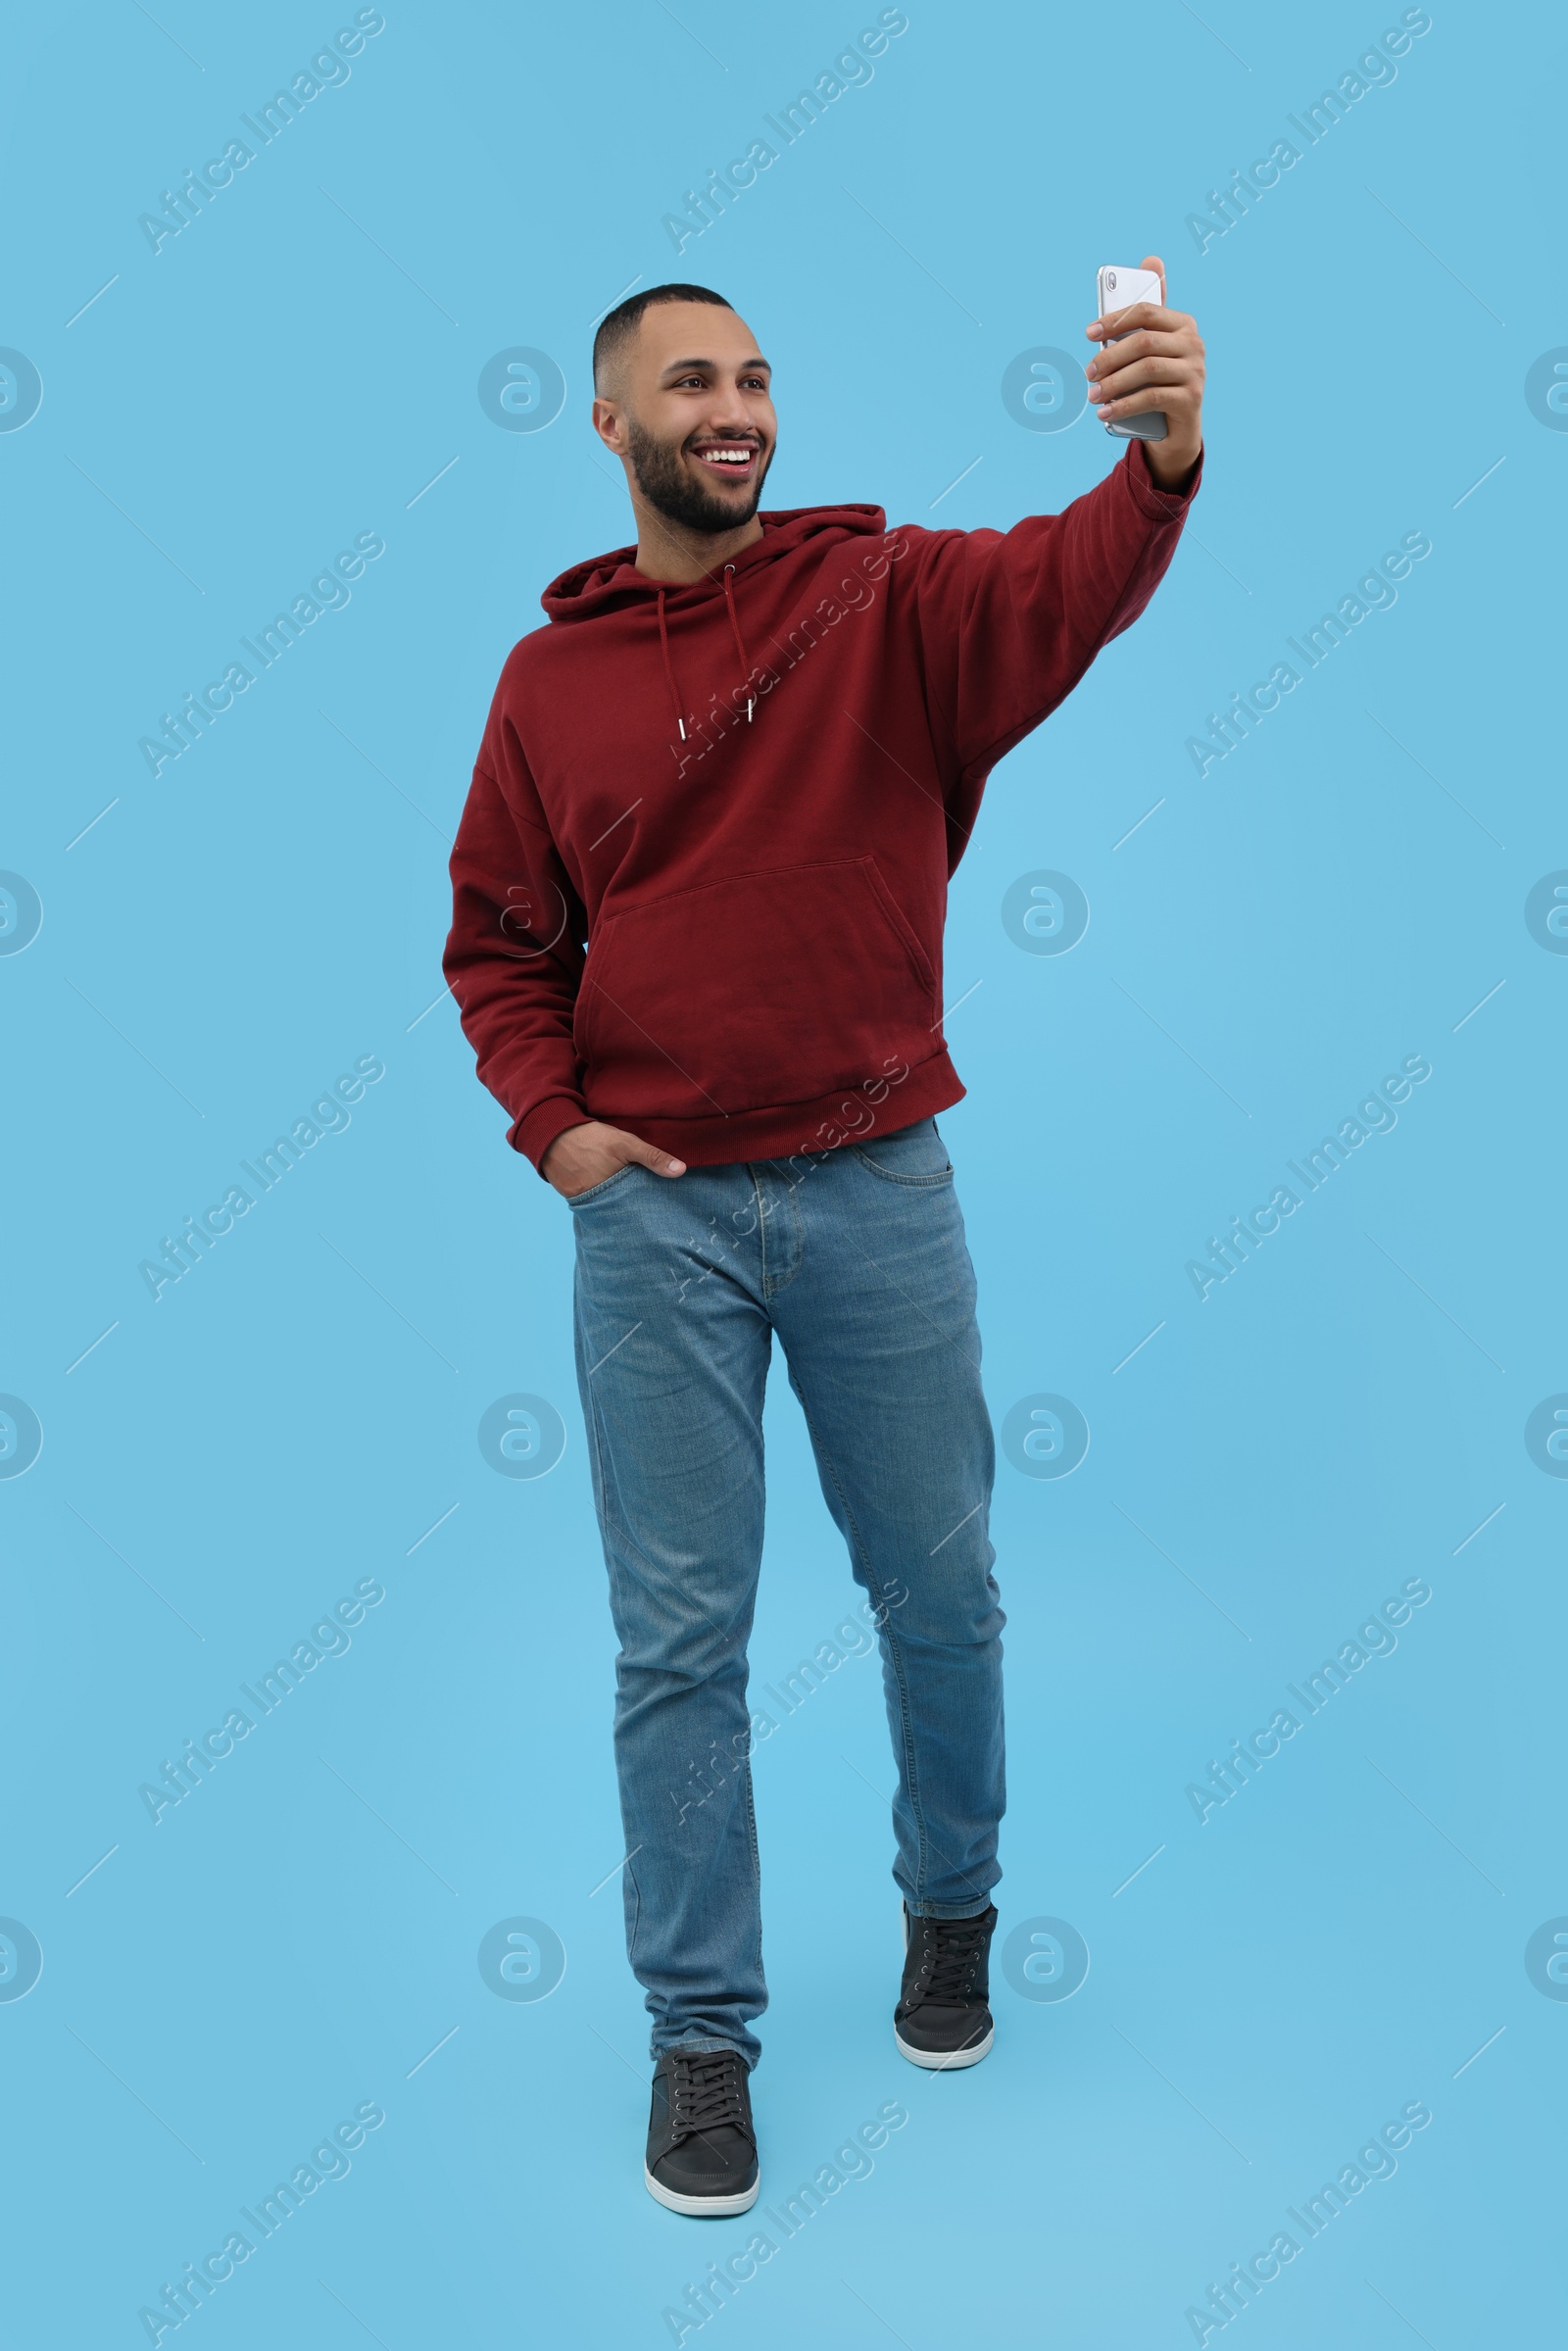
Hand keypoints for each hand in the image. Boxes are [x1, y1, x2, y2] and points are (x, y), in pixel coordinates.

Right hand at [541, 1118, 685, 1198]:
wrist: (551, 1133)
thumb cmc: (591, 1137)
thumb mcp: (625, 1143)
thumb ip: (652, 1157)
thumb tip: (681, 1171)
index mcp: (613, 1190)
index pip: (637, 1207)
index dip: (648, 1208)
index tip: (659, 1211)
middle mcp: (596, 1201)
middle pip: (621, 1211)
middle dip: (633, 1210)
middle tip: (645, 1209)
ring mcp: (582, 1201)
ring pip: (606, 1208)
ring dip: (616, 1205)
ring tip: (627, 1202)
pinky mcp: (571, 1197)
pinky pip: (591, 1203)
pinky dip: (600, 1200)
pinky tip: (607, 1194)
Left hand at [1085, 253, 1204, 489]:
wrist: (1176, 428)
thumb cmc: (1157, 381)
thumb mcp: (1149, 349)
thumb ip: (1145, 316)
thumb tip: (1152, 259)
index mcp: (1182, 324)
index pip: (1146, 311)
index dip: (1114, 319)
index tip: (1088, 333)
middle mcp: (1194, 343)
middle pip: (1143, 342)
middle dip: (1109, 357)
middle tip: (1087, 373)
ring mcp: (1196, 371)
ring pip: (1147, 370)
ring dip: (1113, 383)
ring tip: (1092, 396)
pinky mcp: (1191, 399)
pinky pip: (1152, 398)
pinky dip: (1123, 406)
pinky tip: (1105, 413)